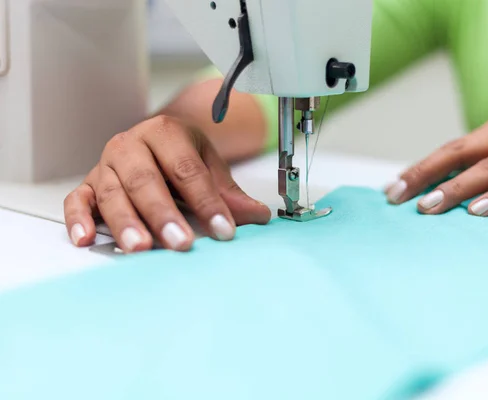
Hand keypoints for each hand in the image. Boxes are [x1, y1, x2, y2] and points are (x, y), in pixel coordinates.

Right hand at [64, 115, 270, 252]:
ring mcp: (107, 165)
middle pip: (145, 181)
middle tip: (180, 242)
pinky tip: (87, 239)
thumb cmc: (181, 154)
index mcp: (165, 132)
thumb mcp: (209, 164)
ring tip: (141, 248)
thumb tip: (257, 216)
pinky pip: (78, 201)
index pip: (187, 169)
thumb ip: (228, 192)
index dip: (207, 201)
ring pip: (113, 194)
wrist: (155, 138)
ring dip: (126, 222)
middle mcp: (131, 145)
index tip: (224, 229)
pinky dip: (79, 219)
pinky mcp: (89, 184)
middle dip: (164, 214)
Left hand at [385, 117, 487, 215]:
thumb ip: (483, 165)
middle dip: (424, 175)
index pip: (448, 150)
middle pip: (457, 154)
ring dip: (453, 189)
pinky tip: (477, 211)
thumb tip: (443, 186)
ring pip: (484, 170)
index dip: (419, 168)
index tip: (392, 188)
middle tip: (397, 196)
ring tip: (428, 207)